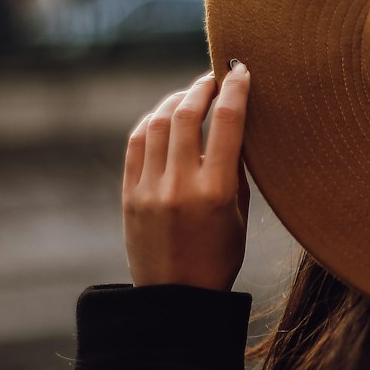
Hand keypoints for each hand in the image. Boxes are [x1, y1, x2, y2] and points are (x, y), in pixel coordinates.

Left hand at [123, 65, 251, 290]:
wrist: (174, 299)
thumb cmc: (217, 258)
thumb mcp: (238, 216)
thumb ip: (236, 170)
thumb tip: (234, 125)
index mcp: (215, 192)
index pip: (226, 122)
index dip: (234, 89)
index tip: (240, 70)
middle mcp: (179, 185)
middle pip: (187, 113)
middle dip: (202, 87)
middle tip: (213, 77)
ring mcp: (149, 189)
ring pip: (157, 122)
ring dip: (175, 100)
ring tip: (190, 95)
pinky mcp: (128, 195)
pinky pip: (137, 143)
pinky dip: (151, 122)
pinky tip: (164, 118)